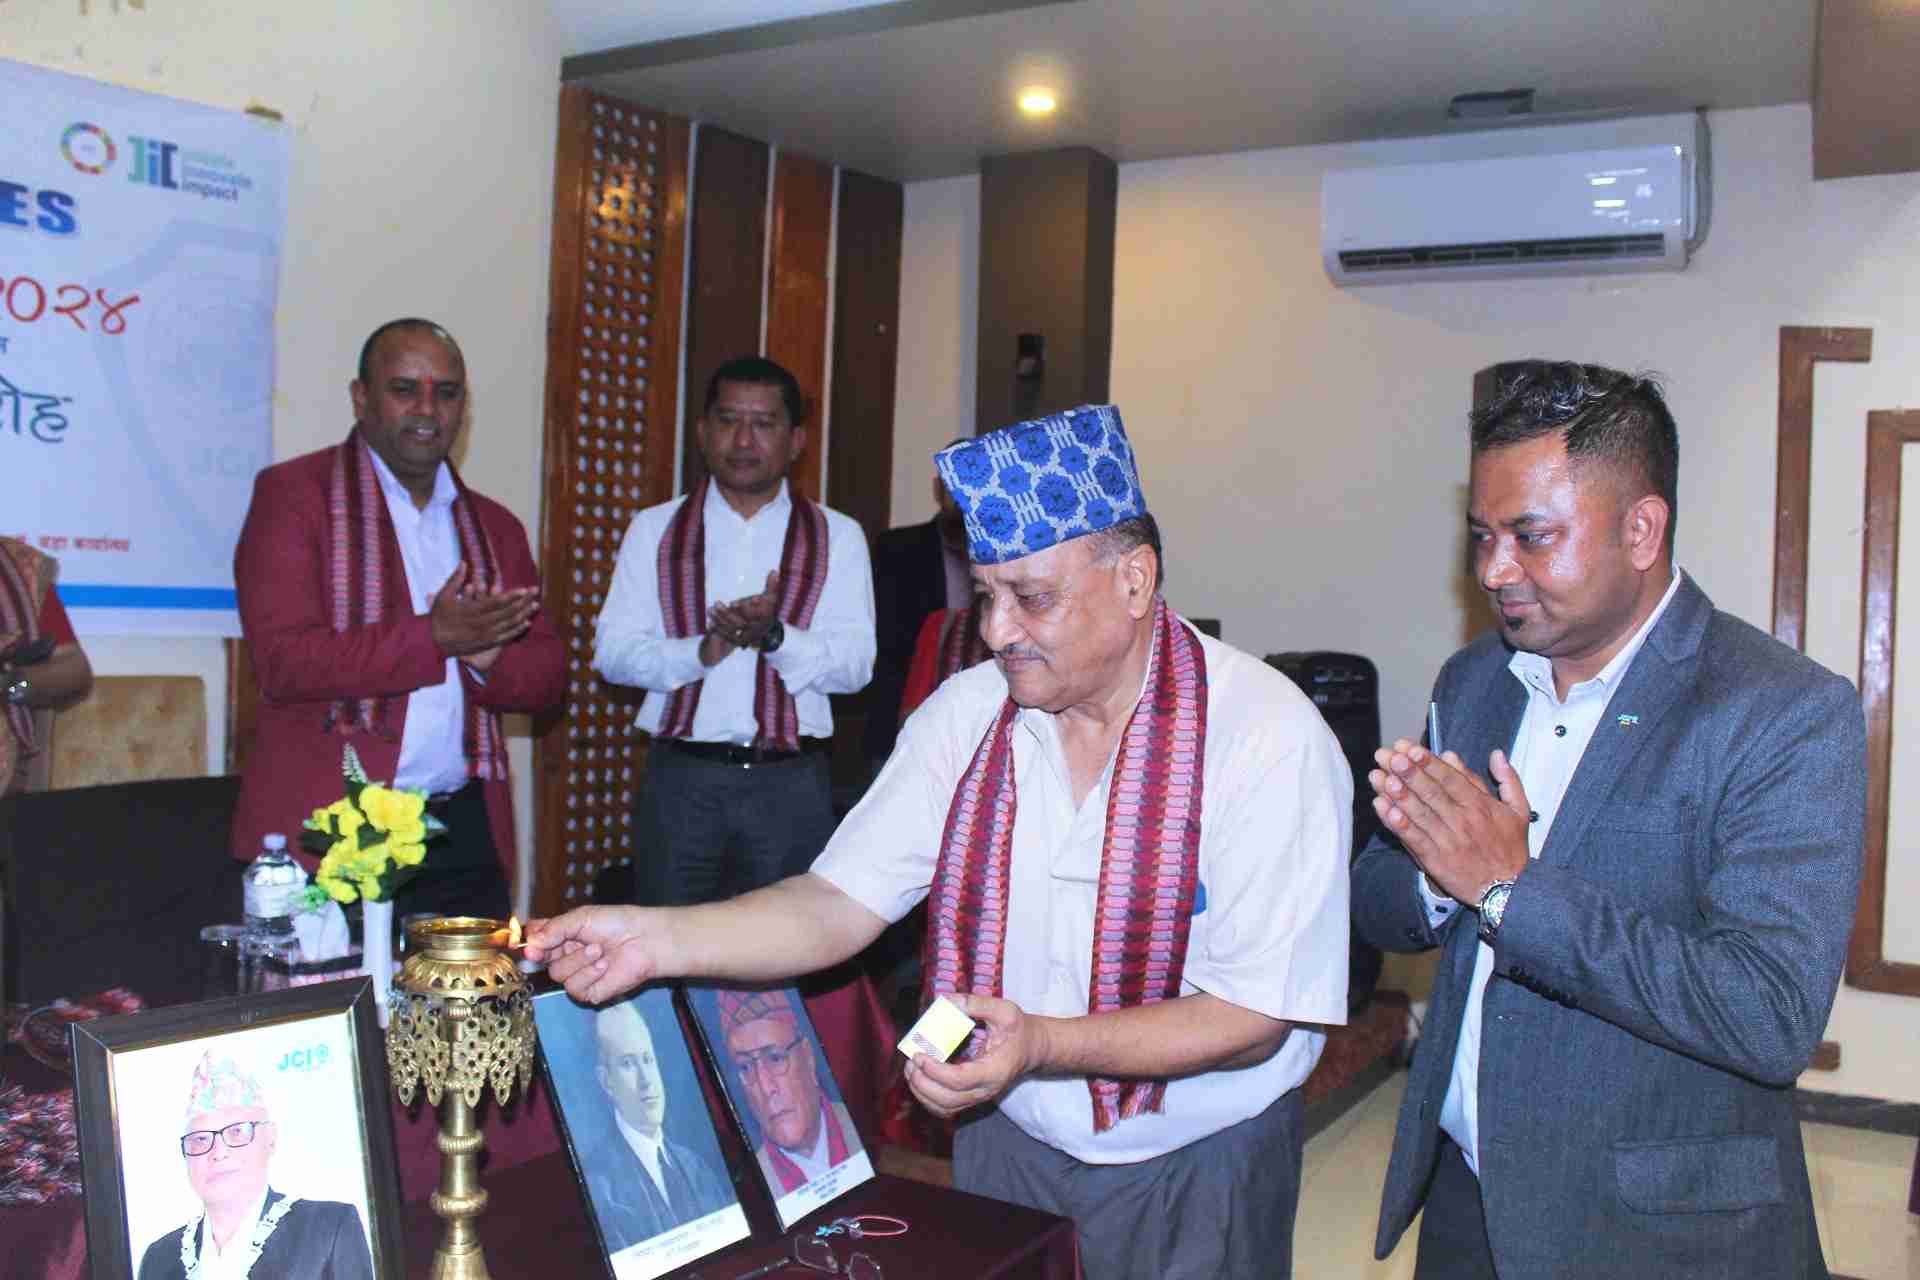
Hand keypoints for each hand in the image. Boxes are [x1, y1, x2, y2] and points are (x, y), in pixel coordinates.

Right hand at [429, 564, 538, 658]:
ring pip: (508, 624)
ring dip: (524, 614)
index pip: (496, 602)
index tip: (524, 589)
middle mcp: (481, 623)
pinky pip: (505, 637)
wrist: (431, 643)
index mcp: (472, 611)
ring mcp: (485, 635)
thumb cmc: (438, 618)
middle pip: (507, 612)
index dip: (512, 596)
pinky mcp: (485, 644)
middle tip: (536, 592)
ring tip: (535, 605)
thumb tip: (463, 562)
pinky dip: (516, 630)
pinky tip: (526, 623)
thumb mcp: (443, 596)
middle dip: (523, 601)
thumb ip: (455, 580)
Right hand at [524, 906, 665, 1004]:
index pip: (535, 940)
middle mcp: (566, 956)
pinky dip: (589, 974)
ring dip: (578, 961)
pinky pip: (575, 988)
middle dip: (556, 950)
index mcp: (562, 936)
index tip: (526, 943)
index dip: (529, 942)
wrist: (645, 941)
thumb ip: (553, 930)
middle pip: (540, 960)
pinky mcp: (589, 992)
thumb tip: (530, 944)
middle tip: (574, 940)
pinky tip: (605, 965)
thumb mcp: (581, 918)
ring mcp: (577, 975)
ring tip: (599, 950)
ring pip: (557, 975)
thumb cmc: (617, 924)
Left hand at [708, 571, 782, 649]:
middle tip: (716, 603)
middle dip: (727, 613)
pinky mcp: (738, 641)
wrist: (766, 633)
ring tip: (710, 609)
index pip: (755, 614)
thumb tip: (774, 571)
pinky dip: (718, 629)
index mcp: (764, 620)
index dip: (744, 609)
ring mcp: (746, 637)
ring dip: (719, 619)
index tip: (733, 603)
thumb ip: (772, 586)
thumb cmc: (767, 611)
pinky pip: (727, 636)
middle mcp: (755, 630)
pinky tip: (710, 622)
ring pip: (731, 628)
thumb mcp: (771, 599)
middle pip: (740, 622)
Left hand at [903, 993, 1047, 1118]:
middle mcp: (986, 1089)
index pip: (959, 1080)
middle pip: (948, 1100)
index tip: (920, 1054)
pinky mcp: (971, 1097)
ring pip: (944, 1108)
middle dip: (923, 1083)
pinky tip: (920, 1078)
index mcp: (994, 1070)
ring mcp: (978, 1097)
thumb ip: (977, 1004)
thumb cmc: (1018, 1030)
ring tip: (912, 1069)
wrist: (1031, 1048)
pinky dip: (928, 1097)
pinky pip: (945, 1107)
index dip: (935, 1070)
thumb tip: (947, 1001)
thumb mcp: (1005, 1010)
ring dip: (922, 1092)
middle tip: (912, 1061)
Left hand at [1370, 738, 1531, 904]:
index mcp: (1481, 806)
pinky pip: (1413, 838)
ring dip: (1398, 795)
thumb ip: (1508, 780)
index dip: (1429, 763)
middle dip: (1408, 772)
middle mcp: (1463, 821)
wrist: (1509, 891)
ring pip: (1419, 814)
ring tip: (1380, 777)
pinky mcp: (1436, 860)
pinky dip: (1397, 823)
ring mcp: (1448, 841)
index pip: (1451, 779)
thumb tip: (1495, 754)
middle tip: (1388, 755)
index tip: (1410, 748)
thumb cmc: (1511, 848)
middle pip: (1431, 793)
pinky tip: (1382, 808)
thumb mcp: (1518, 810)